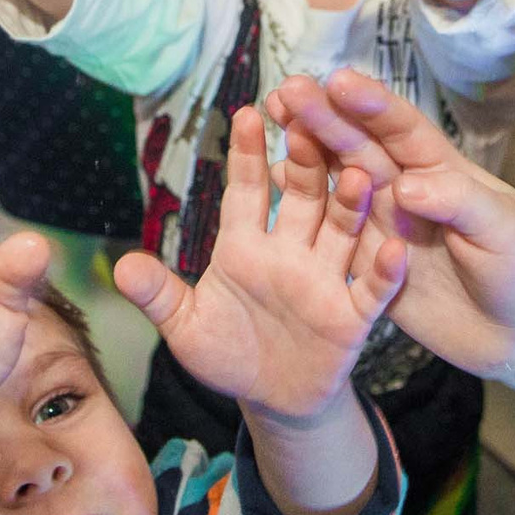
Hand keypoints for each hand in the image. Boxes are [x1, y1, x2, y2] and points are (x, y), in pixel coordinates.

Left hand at [111, 107, 405, 423]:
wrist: (270, 400)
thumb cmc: (227, 354)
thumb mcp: (185, 327)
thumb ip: (159, 295)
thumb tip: (121, 267)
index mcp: (245, 246)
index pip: (246, 191)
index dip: (248, 155)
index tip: (248, 113)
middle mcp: (289, 252)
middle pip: (301, 197)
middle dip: (305, 161)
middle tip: (310, 120)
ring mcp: (323, 279)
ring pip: (340, 231)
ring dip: (350, 204)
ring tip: (358, 173)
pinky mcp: (350, 315)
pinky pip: (370, 288)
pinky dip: (384, 270)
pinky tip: (394, 248)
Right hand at [261, 70, 514, 384]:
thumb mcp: (503, 233)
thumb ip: (459, 204)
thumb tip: (407, 187)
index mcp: (443, 171)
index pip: (403, 129)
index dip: (371, 104)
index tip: (338, 81)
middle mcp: (407, 189)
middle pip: (359, 147)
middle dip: (324, 117)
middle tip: (285, 91)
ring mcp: (385, 225)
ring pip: (337, 180)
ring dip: (306, 151)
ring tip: (272, 122)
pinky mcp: (370, 263)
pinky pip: (330, 231)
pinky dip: (302, 204)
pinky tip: (273, 180)